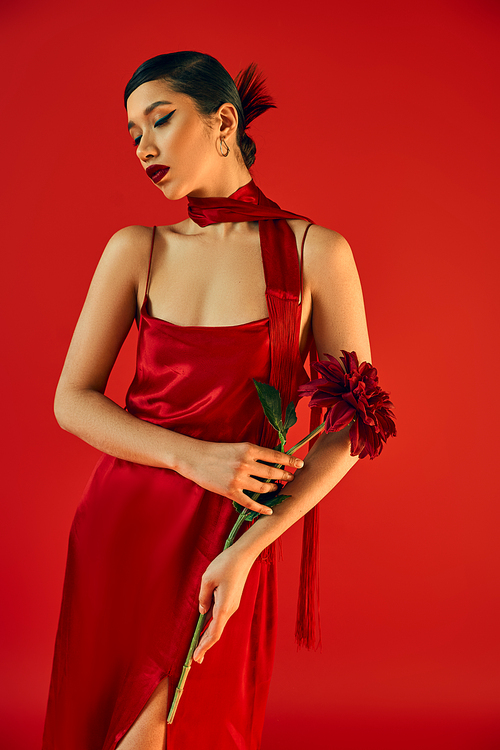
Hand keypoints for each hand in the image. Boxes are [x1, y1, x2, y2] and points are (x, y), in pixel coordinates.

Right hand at [182, 441, 302, 515]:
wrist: (194, 458)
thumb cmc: (216, 451)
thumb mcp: (237, 447)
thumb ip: (254, 454)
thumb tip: (273, 460)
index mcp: (248, 449)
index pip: (275, 455)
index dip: (290, 460)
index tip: (300, 464)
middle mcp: (245, 463)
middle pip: (272, 472)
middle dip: (285, 476)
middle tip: (291, 478)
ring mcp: (238, 479)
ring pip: (264, 487)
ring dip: (273, 488)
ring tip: (276, 488)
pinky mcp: (231, 491)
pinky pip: (251, 503)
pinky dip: (262, 508)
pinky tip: (270, 510)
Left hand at [192, 545, 253, 663]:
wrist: (244, 555)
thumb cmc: (225, 564)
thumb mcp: (207, 579)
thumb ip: (203, 597)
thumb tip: (202, 611)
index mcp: (223, 607)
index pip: (213, 633)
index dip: (204, 646)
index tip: (196, 657)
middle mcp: (230, 609)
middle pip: (216, 632)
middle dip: (205, 645)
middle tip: (195, 658)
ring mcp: (232, 604)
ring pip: (218, 624)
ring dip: (208, 635)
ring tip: (198, 646)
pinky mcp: (232, 599)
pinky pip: (220, 615)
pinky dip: (212, 624)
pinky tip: (205, 626)